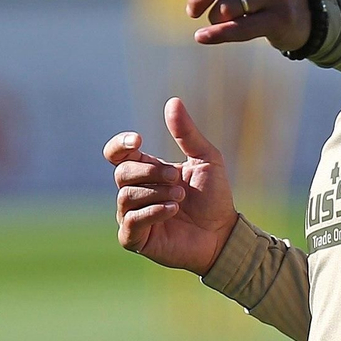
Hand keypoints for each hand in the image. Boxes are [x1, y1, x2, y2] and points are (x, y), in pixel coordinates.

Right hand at [104, 97, 238, 274]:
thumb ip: (187, 133)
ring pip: (126, 196)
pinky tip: (173, 210)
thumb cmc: (213, 197)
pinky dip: (152, 212)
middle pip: (122, 173)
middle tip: (177, 179)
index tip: (138, 141)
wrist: (223, 234)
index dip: (120, 145)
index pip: (117, 154)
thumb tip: (173, 101)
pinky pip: (130, 221)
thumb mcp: (206, 159)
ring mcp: (131, 216)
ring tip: (180, 197)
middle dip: (150, 172)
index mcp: (145, 171)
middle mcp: (134, 192)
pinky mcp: (135, 239)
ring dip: (156, 193)